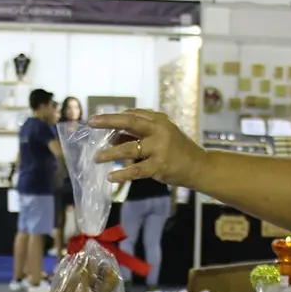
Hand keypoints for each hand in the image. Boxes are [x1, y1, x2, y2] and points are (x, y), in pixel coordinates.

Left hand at [90, 110, 207, 187]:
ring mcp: (159, 148)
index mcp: (158, 120)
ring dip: (110, 153)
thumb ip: (137, 135)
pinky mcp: (159, 165)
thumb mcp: (159, 136)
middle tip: (91, 123)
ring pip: (129, 148)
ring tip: (96, 158)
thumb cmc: (176, 150)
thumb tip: (111, 137)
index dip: (113, 117)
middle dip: (108, 121)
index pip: (132, 115)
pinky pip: (136, 170)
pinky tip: (110, 176)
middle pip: (130, 122)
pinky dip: (122, 174)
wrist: (199, 166)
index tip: (96, 119)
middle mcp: (159, 130)